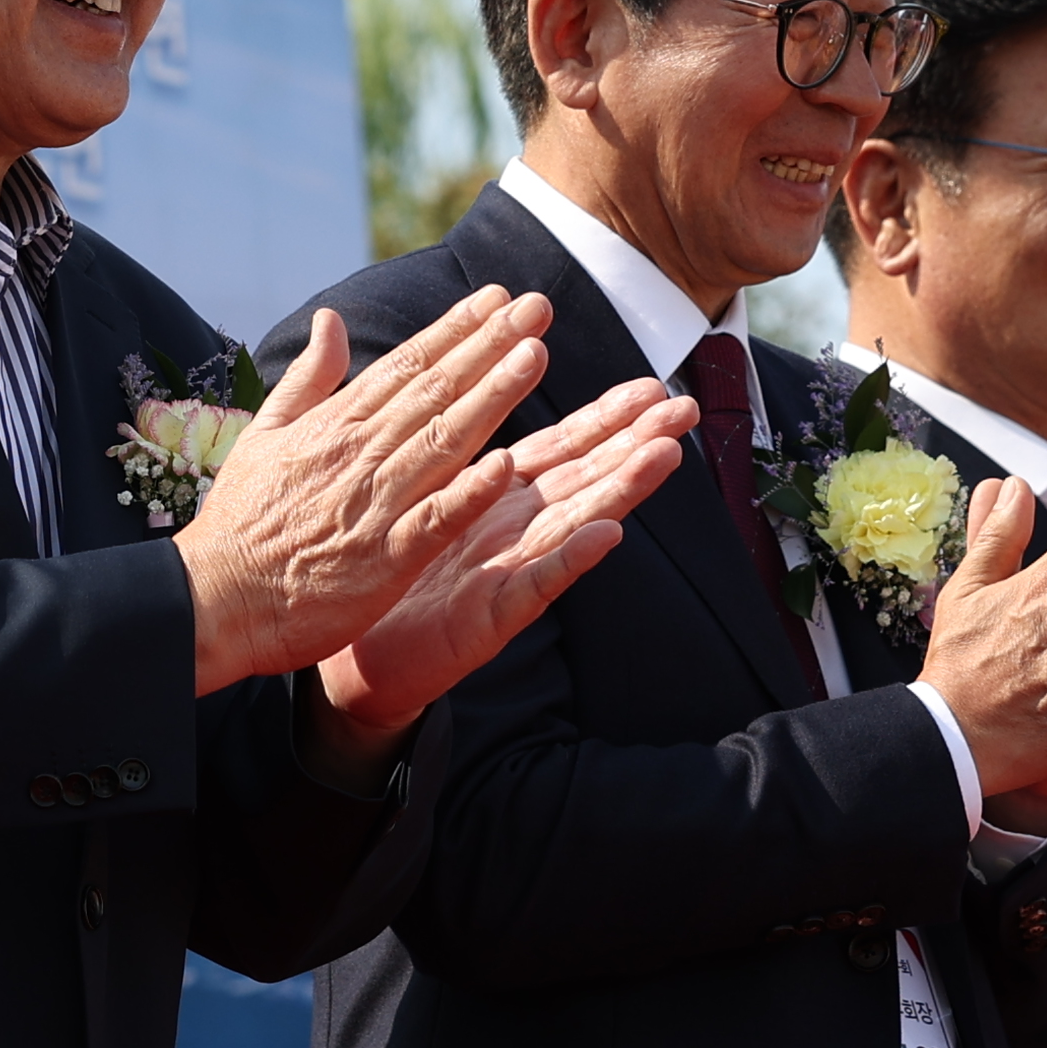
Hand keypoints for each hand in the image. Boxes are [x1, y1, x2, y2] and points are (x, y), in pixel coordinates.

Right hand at [170, 290, 556, 694]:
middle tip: (538, 306)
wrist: (214, 600)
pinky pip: (433, 520)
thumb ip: (308, 377)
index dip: (456, 329)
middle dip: (490, 345)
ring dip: (492, 398)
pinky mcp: (384, 560)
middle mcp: (360, 456)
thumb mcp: (265, 433)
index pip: (407, 365)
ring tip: (534, 357)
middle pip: (436, 391)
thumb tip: (332, 318)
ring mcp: (374, 506)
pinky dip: (467, 493)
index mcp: (335, 425)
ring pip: (443, 442)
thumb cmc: (241, 520)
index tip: (498, 297)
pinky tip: (505, 466)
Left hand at [304, 377, 694, 772]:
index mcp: (496, 499)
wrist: (361, 662)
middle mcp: (515, 533)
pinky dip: (568, 560)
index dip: (605, 417)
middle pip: (583, 479)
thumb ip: (452, 453)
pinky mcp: (489, 619)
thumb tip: (467, 389)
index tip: (651, 385)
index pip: (559, 449)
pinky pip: (532, 586)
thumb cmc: (392, 580)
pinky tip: (605, 537)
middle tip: (684, 408)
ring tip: (663, 456)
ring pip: (573, 524)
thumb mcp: (423, 504)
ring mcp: (508, 575)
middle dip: (635, 442)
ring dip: (621, 490)